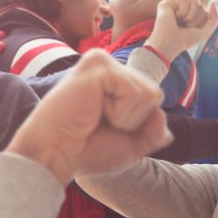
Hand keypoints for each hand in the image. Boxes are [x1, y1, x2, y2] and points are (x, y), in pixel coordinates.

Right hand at [7, 50, 172, 183]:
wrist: (55, 155)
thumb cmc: (85, 150)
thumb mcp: (130, 145)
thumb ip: (152, 132)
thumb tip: (162, 116)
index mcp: (113, 80)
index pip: (153, 97)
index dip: (138, 124)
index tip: (104, 129)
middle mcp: (108, 66)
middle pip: (154, 94)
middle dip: (134, 121)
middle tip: (98, 123)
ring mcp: (102, 62)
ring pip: (148, 92)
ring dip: (126, 117)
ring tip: (95, 116)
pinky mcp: (98, 64)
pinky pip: (133, 91)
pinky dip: (119, 111)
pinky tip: (93, 110)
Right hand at [147, 0, 217, 59]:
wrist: (169, 44)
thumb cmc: (185, 40)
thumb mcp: (205, 31)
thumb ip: (213, 18)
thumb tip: (213, 2)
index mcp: (188, 15)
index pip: (203, 9)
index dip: (201, 20)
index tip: (190, 29)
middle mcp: (180, 9)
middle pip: (199, 4)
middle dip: (196, 18)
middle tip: (184, 26)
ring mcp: (173, 5)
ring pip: (194, 1)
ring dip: (190, 16)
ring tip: (179, 22)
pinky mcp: (167, 2)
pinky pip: (185, 0)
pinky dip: (182, 12)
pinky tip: (173, 17)